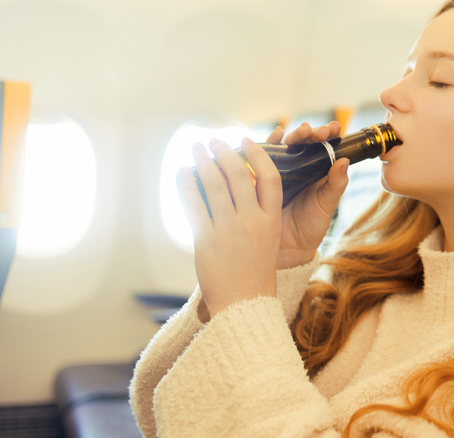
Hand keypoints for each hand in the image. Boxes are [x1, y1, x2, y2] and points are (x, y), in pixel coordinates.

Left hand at [177, 137, 282, 315]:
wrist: (244, 304)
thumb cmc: (254, 272)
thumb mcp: (267, 240)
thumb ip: (257, 213)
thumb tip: (237, 184)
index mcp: (271, 221)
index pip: (270, 178)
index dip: (259, 154)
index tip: (246, 139)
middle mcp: (252, 222)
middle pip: (239, 174)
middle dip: (223, 150)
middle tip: (212, 139)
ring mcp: (229, 230)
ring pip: (214, 183)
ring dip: (202, 160)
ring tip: (195, 147)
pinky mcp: (206, 240)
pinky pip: (194, 204)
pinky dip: (186, 183)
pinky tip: (182, 172)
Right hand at [266, 122, 349, 268]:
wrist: (288, 248)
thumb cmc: (311, 226)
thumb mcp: (326, 205)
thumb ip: (335, 184)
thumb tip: (344, 160)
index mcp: (318, 171)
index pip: (325, 146)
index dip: (328, 134)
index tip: (332, 129)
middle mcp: (301, 167)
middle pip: (304, 141)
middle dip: (310, 132)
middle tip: (315, 132)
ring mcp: (282, 170)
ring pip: (287, 145)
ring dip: (293, 134)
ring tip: (301, 132)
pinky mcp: (263, 176)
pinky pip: (265, 156)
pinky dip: (270, 141)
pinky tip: (276, 134)